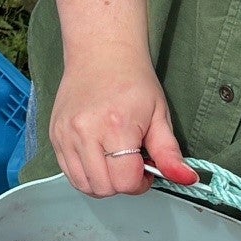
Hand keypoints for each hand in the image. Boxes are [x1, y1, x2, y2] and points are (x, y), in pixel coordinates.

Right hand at [47, 47, 190, 197]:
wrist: (101, 53)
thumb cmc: (132, 80)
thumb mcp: (159, 115)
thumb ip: (169, 153)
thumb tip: (186, 179)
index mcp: (116, 127)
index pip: (125, 182)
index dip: (141, 182)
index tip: (146, 168)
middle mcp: (85, 132)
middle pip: (103, 188)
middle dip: (121, 184)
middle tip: (130, 164)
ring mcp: (65, 134)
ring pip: (82, 184)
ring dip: (102, 181)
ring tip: (113, 161)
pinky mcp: (54, 135)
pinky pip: (67, 171)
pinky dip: (84, 172)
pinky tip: (97, 155)